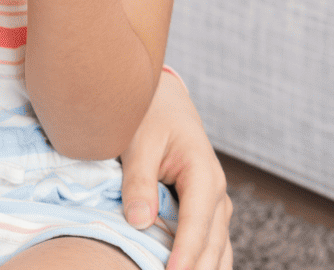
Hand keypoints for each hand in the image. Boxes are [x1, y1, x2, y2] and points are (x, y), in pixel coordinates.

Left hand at [119, 70, 232, 269]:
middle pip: (212, 244)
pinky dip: (203, 263)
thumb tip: (138, 222)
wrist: (166, 102)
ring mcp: (216, 205)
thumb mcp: (138, 141)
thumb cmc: (149, 116)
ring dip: (203, 268)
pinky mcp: (206, 212)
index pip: (197, 224)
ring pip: (217, 250)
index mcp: (203, 173)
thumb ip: (138, 180)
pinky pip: (211, 245)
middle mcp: (217, 194)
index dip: (185, 254)